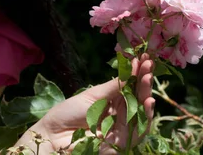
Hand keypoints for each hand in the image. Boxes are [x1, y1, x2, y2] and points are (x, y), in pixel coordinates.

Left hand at [18, 54, 154, 153]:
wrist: (53, 135)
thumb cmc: (68, 113)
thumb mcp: (93, 95)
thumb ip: (114, 86)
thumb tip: (131, 67)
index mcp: (112, 102)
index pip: (130, 87)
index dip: (137, 73)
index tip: (144, 58)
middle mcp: (120, 115)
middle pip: (138, 98)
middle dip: (144, 81)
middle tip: (149, 64)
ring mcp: (121, 129)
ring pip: (141, 113)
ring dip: (147, 95)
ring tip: (148, 77)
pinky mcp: (121, 143)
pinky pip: (137, 131)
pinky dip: (144, 116)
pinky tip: (148, 100)